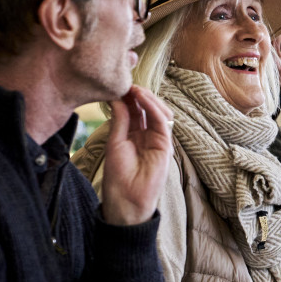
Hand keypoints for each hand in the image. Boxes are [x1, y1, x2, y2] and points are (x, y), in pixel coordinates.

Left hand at [100, 86, 173, 225]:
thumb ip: (120, 121)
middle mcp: (147, 135)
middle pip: (147, 109)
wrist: (126, 199)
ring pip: (158, 112)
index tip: (117, 84)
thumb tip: (118, 98)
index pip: (134, 110)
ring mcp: (158, 140)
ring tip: (134, 88)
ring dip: (147, 98)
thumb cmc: (118, 176)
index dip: (128, 97)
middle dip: (138, 94)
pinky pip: (162, 121)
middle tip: (126, 82)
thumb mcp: (115, 142)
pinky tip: (142, 98)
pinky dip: (154, 107)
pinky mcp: (165, 145)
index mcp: (133, 135)